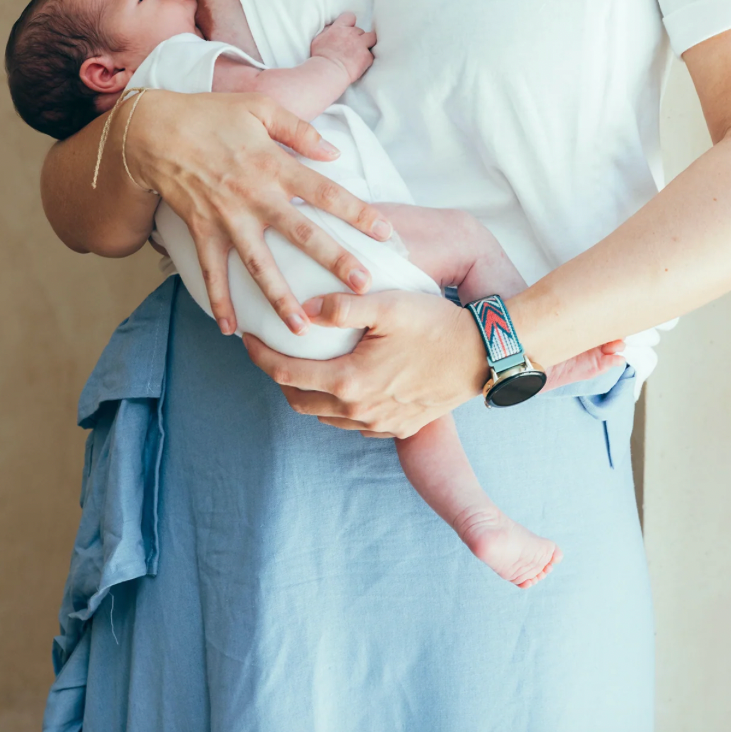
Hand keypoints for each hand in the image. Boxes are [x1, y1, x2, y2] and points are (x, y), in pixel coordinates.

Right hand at [126, 90, 392, 335]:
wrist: (154, 130)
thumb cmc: (212, 114)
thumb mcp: (261, 107)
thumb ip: (300, 131)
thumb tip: (334, 154)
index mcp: (274, 165)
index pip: (326, 192)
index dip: (358, 212)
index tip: (385, 233)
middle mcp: (255, 196)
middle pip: (302, 234)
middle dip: (334, 261)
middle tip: (363, 288)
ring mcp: (227, 218)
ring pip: (259, 265)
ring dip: (280, 299)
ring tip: (302, 330)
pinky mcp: (201, 230)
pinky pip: (212, 271)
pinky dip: (219, 300)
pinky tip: (231, 329)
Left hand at [243, 289, 488, 438]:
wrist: (484, 355)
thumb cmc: (437, 324)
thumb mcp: (388, 304)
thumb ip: (341, 306)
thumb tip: (303, 309)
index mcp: (350, 380)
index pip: (286, 373)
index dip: (260, 355)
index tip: (247, 337)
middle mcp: (359, 409)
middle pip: (298, 400)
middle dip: (277, 376)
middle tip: (269, 351)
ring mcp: (380, 423)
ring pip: (324, 415)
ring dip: (306, 393)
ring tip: (303, 365)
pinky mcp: (399, 427)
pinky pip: (353, 423)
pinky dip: (335, 406)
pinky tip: (342, 383)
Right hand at [310, 13, 375, 83]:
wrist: (328, 71)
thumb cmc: (320, 58)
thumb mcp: (318, 40)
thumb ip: (326, 31)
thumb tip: (331, 28)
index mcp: (339, 28)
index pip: (349, 17)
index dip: (350, 23)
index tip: (348, 29)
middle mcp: (351, 34)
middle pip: (360, 30)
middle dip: (357, 37)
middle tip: (352, 47)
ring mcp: (360, 45)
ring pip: (371, 38)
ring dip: (368, 43)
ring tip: (362, 51)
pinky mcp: (366, 57)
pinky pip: (371, 55)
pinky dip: (367, 59)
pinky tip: (361, 64)